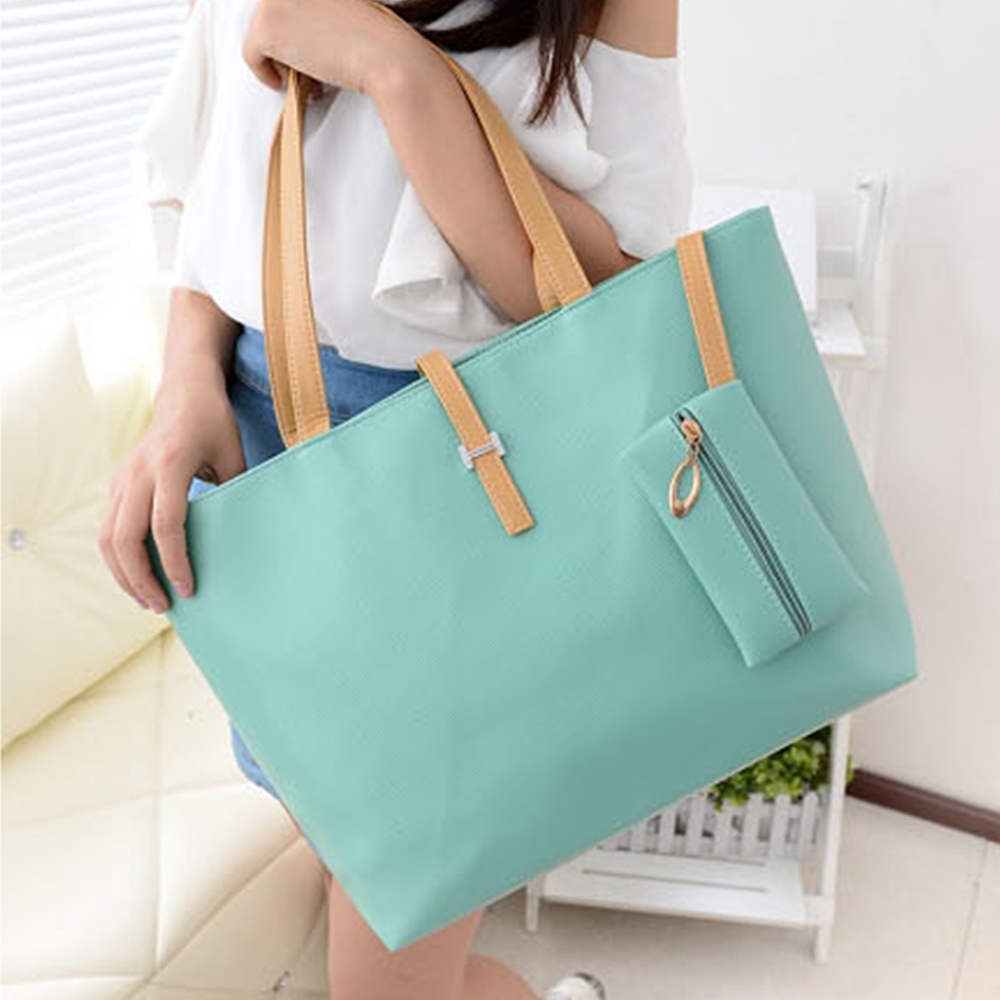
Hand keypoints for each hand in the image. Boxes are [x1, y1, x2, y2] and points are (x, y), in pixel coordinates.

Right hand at [99, 368, 246, 612]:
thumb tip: (243, 539)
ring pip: (107, 536)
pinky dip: (119, 557)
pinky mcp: (117, 484)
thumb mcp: (234, 453)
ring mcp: (122, 477)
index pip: (165, 525)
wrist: (184, 390)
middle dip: (141, 579)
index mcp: (170, 463)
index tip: (189, 589)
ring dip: (124, 574)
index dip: (175, 562)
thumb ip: (235, 492)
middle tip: (163, 606)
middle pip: (125, 538)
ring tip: (147, 600)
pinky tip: (138, 576)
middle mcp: (138, 472)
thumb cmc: (214, 422)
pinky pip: (108, 528)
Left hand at [243, 0, 418, 98]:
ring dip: (281, 59)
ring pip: (262, 35)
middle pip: (271, 17)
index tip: (304, 48)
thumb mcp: (343, 11)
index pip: (287, 5)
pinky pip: (251, 55)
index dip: (295, 30)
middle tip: (308, 69)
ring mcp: (273, 0)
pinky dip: (265, 74)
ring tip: (307, 77)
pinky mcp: (266, 28)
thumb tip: (298, 34)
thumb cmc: (375, 40)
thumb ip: (316, 13)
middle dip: (287, 45)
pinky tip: (285, 83)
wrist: (384, 54)